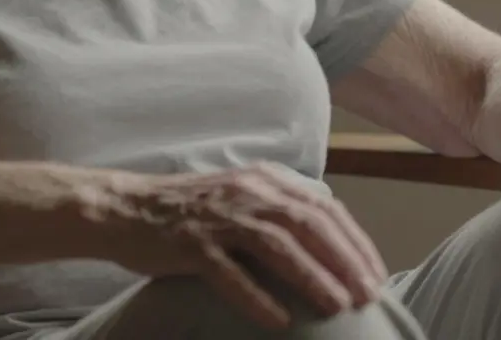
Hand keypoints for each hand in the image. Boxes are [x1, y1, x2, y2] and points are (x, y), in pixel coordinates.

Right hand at [110, 163, 386, 329]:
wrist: (125, 208)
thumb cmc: (188, 209)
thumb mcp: (241, 194)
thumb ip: (280, 205)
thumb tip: (329, 226)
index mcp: (263, 179)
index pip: (323, 207)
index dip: (354, 241)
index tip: (375, 275)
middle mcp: (246, 193)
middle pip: (307, 223)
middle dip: (344, 260)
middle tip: (368, 295)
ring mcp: (217, 217)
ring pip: (276, 245)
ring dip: (312, 277)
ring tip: (337, 307)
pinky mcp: (190, 244)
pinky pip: (229, 273)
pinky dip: (256, 297)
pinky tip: (279, 321)